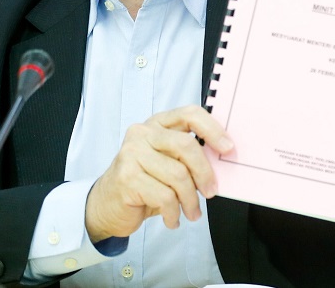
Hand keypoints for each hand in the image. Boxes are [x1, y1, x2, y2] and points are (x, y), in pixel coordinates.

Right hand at [84, 105, 233, 241]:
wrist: (106, 205)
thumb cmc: (143, 182)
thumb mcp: (167, 163)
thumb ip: (187, 156)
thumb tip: (220, 161)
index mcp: (157, 124)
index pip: (190, 114)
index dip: (213, 129)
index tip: (228, 148)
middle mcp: (142, 133)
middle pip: (186, 146)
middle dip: (204, 172)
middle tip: (211, 191)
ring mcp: (132, 153)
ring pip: (178, 175)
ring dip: (190, 200)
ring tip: (191, 212)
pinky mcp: (127, 177)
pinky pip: (165, 196)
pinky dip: (174, 213)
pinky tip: (173, 219)